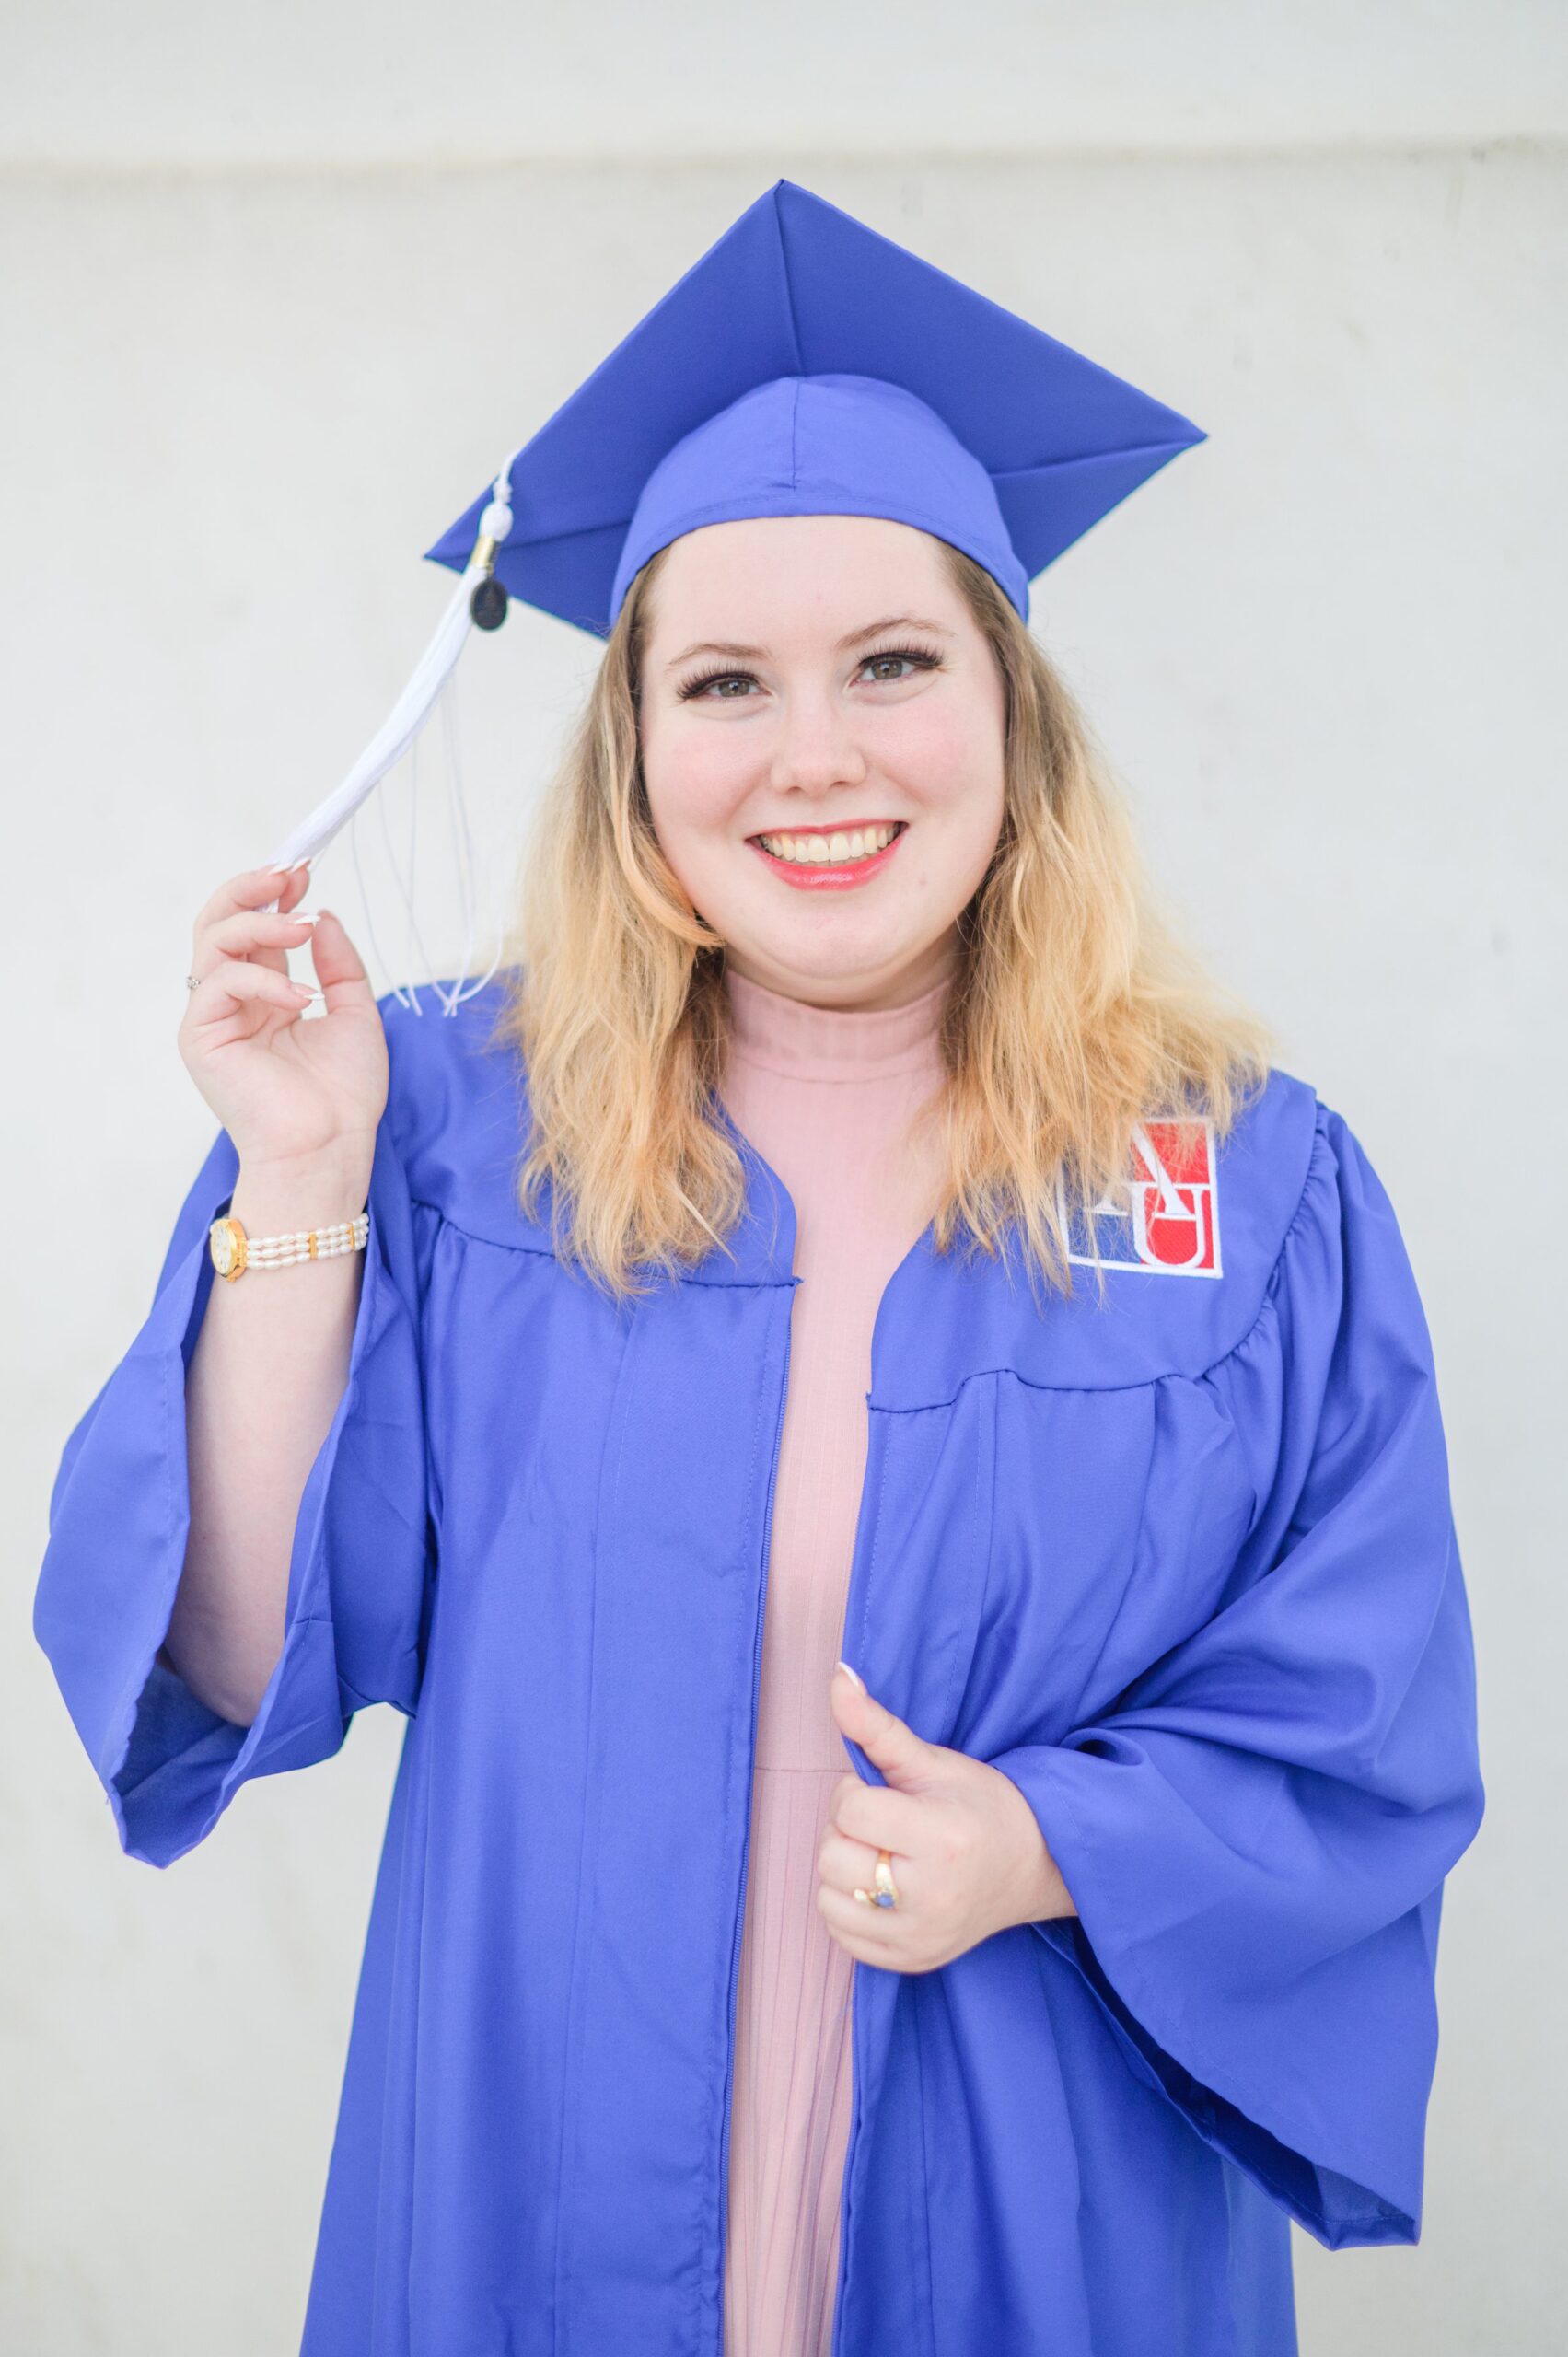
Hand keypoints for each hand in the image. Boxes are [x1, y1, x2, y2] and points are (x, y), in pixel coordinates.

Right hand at [178, 862, 386, 1185]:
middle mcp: (234, 1000)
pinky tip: (299, 997)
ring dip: (260, 924)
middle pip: (217, 922)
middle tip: (288, 876)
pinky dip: (260, 978)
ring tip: (301, 928)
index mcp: (265, 993)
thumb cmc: (343, 1096)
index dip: (272, 895)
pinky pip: (219, 983)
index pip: (254, 928)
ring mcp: (213, 1017)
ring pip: (213, 941)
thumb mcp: (356, 1013)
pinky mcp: (200, 1037)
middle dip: (249, 890)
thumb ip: (338, 964)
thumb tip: (322, 916)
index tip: (303, 874)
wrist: (328, 1148)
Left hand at [816, 1663, 1076, 1972]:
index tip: (886, 1793)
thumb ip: (878, 1725)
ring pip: (829, 1898)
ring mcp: (921, 1937)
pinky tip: (881, 1888)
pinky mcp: (912, 1962)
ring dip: (843, 1871)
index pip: (851, 1810)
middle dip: (847, 1830)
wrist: (1035, 1864)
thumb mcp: (936, 1761)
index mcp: (941, 1839)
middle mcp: (931, 1897)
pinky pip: (841, 1936)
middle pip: (833, 1856)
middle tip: (885, 1824)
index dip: (855, 1793)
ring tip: (882, 1855)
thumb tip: (836, 1675)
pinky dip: (849, 1908)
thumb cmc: (983, 1805)